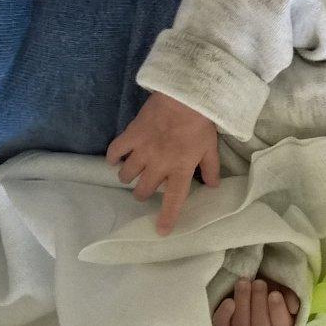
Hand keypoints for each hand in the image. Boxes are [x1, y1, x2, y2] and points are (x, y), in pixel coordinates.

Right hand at [106, 90, 219, 234]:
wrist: (185, 94)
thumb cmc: (200, 121)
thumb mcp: (211, 147)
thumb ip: (210, 169)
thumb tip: (212, 186)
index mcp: (180, 169)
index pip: (173, 201)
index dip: (167, 218)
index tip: (161, 232)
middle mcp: (158, 165)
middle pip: (143, 191)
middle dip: (144, 193)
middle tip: (148, 185)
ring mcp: (142, 150)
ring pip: (127, 175)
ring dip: (129, 176)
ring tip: (133, 171)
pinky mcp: (131, 135)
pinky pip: (115, 151)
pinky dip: (112, 157)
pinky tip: (114, 158)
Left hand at [213, 276, 300, 325]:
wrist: (249, 275)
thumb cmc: (270, 280)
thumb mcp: (283, 284)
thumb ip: (290, 293)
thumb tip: (293, 308)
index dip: (277, 312)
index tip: (274, 294)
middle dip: (259, 304)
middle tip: (258, 283)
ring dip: (243, 304)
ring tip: (243, 283)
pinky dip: (224, 315)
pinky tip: (229, 301)